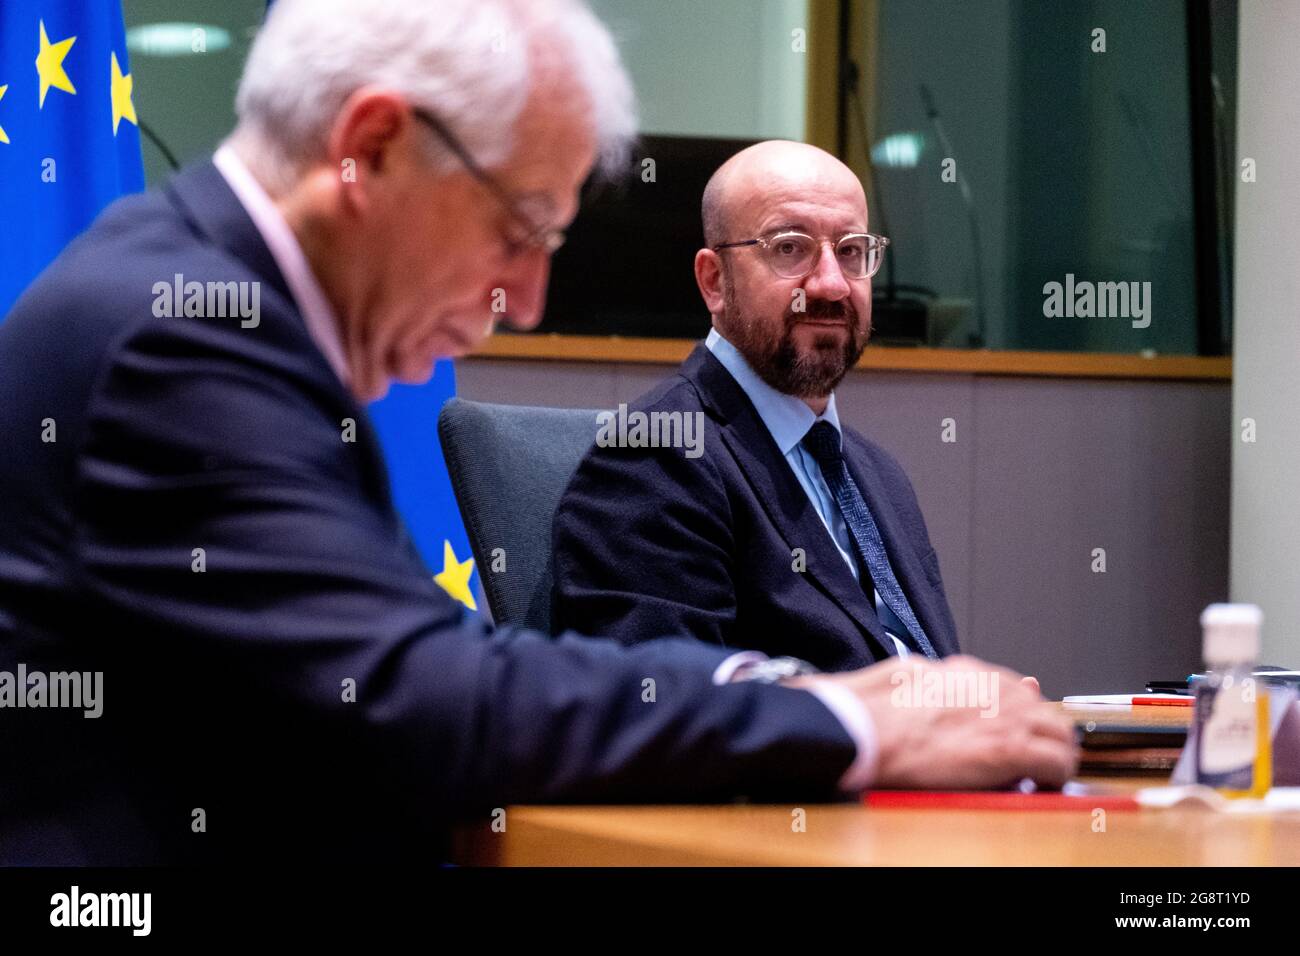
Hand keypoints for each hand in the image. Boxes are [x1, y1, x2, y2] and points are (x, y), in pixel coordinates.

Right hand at [804, 655, 1077, 789]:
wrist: (870, 729)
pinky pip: (1057, 763)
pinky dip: (1055, 775)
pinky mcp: (1011, 750)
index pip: (1018, 690)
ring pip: (1062, 733)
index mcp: (971, 672)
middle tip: (1033, 754)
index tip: (1014, 730)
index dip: (1019, 715)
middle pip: (1045, 710)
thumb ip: (927, 673)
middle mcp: (996, 689)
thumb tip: (924, 671)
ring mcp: (1007, 718)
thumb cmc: (877, 709)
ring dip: (1055, 752)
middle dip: (1042, 733)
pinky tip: (1042, 784)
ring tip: (1044, 771)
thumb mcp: (905, 672)